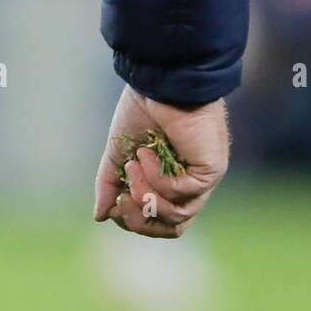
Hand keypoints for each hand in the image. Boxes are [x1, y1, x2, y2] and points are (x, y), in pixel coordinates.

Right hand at [93, 85, 229, 238]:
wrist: (161, 83)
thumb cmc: (144, 110)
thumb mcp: (119, 153)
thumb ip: (110, 184)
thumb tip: (99, 216)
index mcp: (173, 182)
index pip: (159, 220)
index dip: (133, 220)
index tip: (113, 201)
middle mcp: (192, 184)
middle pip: (172, 227)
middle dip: (139, 219)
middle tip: (121, 197)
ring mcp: (203, 179)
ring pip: (177, 216)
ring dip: (144, 194)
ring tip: (133, 165)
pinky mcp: (211, 170)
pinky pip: (180, 193)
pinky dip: (156, 177)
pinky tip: (147, 152)